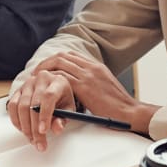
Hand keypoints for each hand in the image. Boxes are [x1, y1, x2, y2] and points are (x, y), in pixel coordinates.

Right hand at [7, 70, 74, 150]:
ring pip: (21, 107)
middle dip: (35, 128)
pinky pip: (12, 107)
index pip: (48, 97)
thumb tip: (57, 128)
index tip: (43, 131)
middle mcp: (40, 80)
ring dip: (25, 127)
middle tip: (39, 142)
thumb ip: (63, 119)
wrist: (54, 89)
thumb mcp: (68, 109)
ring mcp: (27, 84)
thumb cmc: (62, 99)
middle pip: (33, 104)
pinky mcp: (17, 91)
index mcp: (57, 82)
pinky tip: (23, 129)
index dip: (44, 115)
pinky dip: (16, 121)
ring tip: (32, 139)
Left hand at [33, 51, 157, 131]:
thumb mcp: (105, 88)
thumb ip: (93, 84)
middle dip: (46, 62)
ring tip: (37, 79)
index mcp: (97, 66)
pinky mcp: (85, 87)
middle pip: (63, 56)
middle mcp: (92, 67)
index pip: (72, 55)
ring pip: (60, 64)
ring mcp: (88, 76)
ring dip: (45, 70)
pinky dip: (50, 81)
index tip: (47, 67)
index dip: (56, 59)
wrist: (130, 112)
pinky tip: (44, 88)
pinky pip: (62, 78)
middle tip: (37, 72)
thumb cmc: (119, 106)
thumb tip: (79, 89)